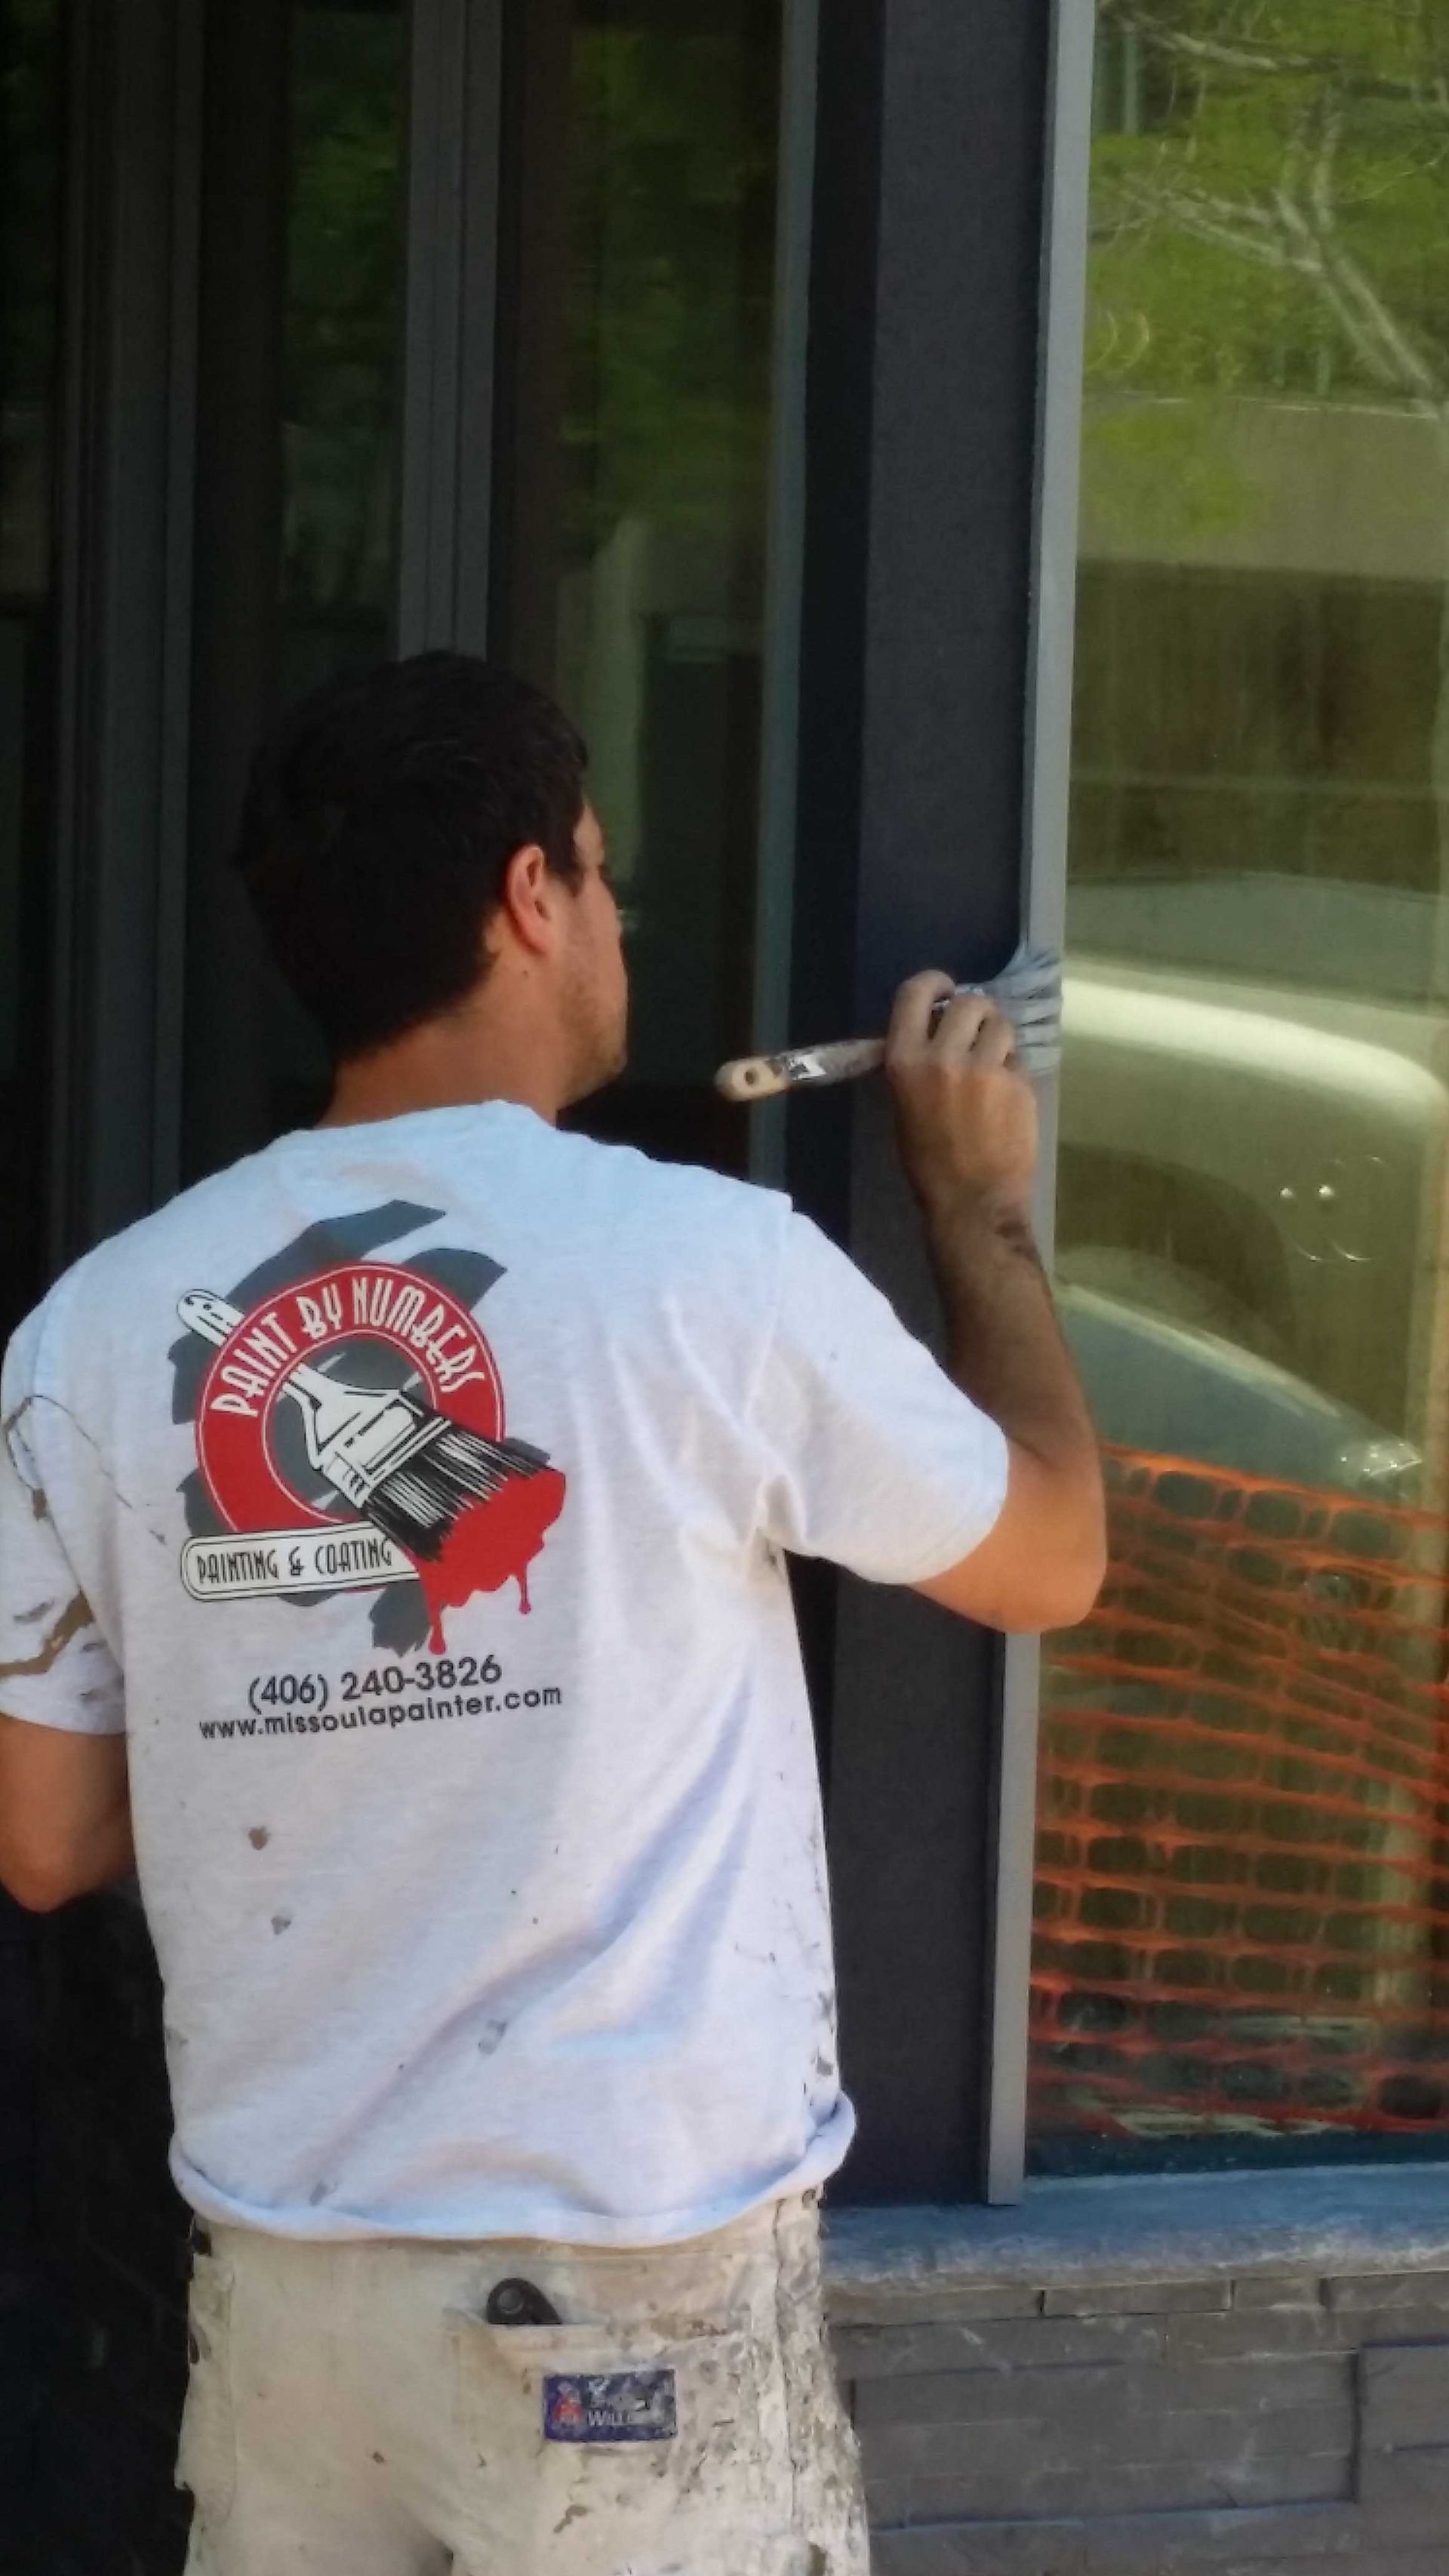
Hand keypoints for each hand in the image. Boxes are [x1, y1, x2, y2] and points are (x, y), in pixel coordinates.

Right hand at [885, 971, 1038, 1216]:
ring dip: (998, 1038)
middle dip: (975, 1013)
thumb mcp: (904, 1107)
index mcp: (906, 1061)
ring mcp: (987, 1069)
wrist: (972, 1202)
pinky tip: (1006, 1097)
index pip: (916, 992)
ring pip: (1001, 1026)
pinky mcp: (1020, 1084)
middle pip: (970, 1002)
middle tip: (975, 1033)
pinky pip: (1018, 1060)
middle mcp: (945, 1056)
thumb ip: (918, 1064)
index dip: (934, 983)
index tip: (944, 988)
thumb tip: (936, 1034)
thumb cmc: (928, 1163)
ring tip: (993, 1064)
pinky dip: (1013, 1071)